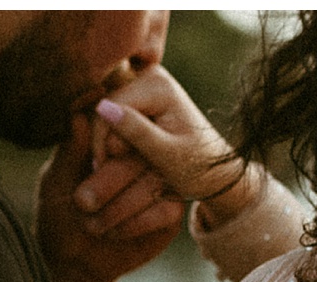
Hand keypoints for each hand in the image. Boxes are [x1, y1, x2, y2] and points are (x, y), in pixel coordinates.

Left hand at [36, 109, 182, 281]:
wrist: (73, 263)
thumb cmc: (59, 216)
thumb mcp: (57, 181)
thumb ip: (70, 151)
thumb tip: (79, 116)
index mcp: (114, 138)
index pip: (124, 121)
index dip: (107, 140)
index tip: (89, 163)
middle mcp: (142, 154)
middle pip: (143, 150)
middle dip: (110, 178)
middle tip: (82, 201)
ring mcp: (160, 182)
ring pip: (156, 180)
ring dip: (120, 206)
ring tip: (91, 224)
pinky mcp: (170, 211)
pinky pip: (166, 210)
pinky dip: (137, 222)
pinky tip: (113, 232)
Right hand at [80, 65, 265, 232]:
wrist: (214, 168)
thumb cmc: (196, 166)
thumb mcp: (166, 155)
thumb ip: (137, 133)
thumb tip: (102, 108)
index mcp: (159, 85)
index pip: (110, 106)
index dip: (101, 139)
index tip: (102, 169)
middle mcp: (151, 75)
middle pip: (106, 105)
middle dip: (103, 139)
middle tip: (104, 171)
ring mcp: (145, 83)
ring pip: (106, 112)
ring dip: (106, 140)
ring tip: (113, 167)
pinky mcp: (140, 95)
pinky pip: (113, 115)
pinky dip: (113, 137)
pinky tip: (120, 157)